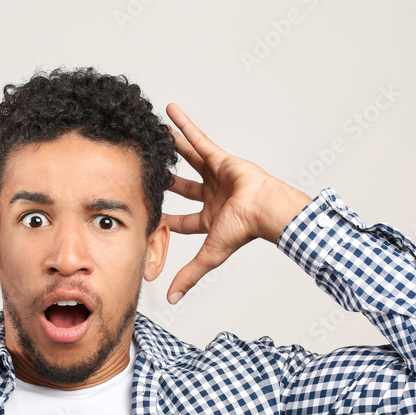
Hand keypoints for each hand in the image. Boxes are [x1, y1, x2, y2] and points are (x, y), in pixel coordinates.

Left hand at [163, 103, 310, 303]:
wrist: (266, 210)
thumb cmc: (244, 231)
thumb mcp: (210, 255)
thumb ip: (190, 275)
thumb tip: (172, 300)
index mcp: (212, 219)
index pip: (183, 220)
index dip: (166, 219)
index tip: (150, 215)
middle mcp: (214, 197)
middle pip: (184, 188)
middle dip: (168, 182)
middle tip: (149, 173)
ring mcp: (217, 177)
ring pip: (189, 160)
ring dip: (174, 148)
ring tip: (156, 136)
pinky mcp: (220, 158)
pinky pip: (198, 138)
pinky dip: (184, 126)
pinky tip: (169, 112)